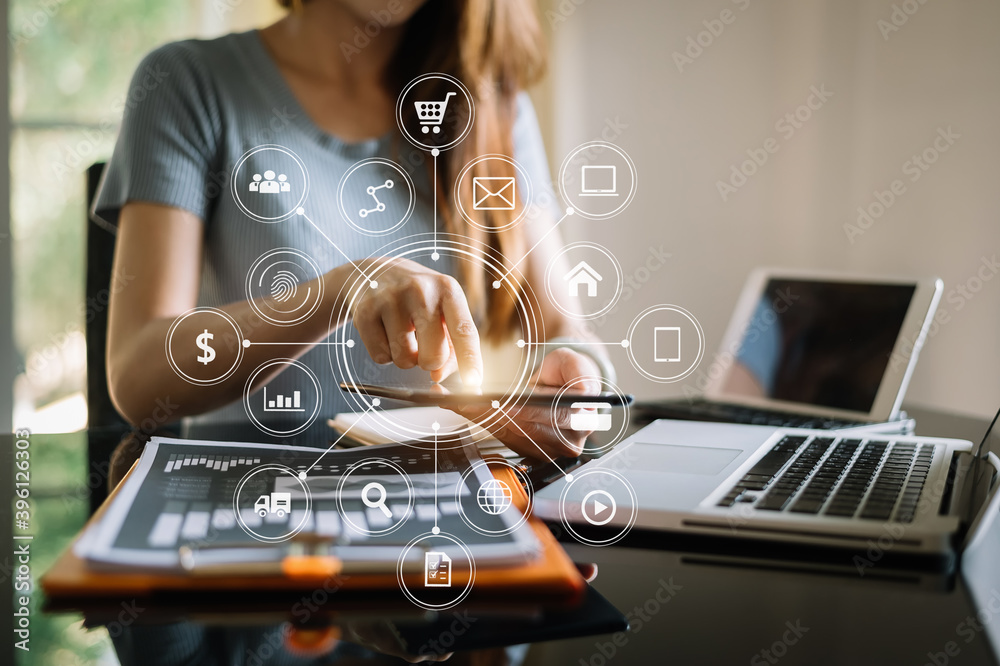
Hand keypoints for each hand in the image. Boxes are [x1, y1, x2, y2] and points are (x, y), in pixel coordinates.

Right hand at [349, 258, 482, 386]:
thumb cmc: (415, 298)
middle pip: (434, 355)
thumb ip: (450, 345)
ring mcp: (390, 299)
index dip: (470, 360)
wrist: (371, 273)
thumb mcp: (441, 310)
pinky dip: (384, 353)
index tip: (473, 383)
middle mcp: (420, 290)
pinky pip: (380, 357)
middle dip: (430, 362)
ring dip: (404, 357)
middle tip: (423, 347)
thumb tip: (438, 376)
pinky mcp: (365, 311)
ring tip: (401, 333)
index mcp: (448, 289)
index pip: (464, 331)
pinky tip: (383, 331)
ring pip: (405, 360)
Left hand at [456, 348, 602, 458]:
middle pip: (524, 428)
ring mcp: (551, 450)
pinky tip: (466, 410)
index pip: (548, 416)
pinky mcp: (535, 453)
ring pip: (511, 435)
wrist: (566, 387)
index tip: (494, 402)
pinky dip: (485, 423)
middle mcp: (569, 441)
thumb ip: (581, 374)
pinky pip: (506, 438)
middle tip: (461, 400)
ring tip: (456, 402)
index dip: (519, 410)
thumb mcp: (575, 363)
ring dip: (482, 419)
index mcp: (583, 419)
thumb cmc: (569, 374)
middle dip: (491, 413)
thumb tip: (585, 390)